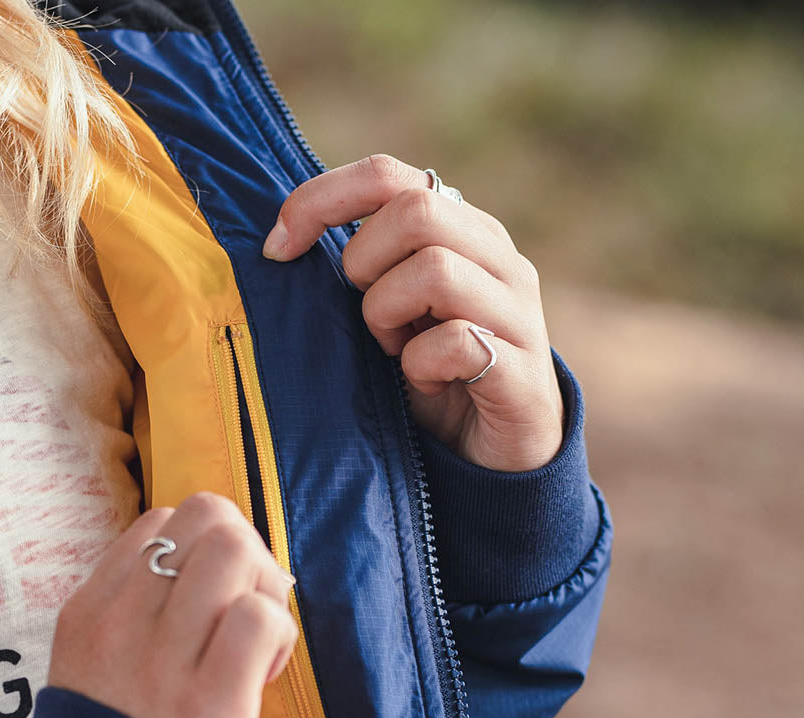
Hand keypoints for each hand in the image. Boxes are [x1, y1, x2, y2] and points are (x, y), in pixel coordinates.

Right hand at [48, 493, 298, 717]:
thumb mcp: (92, 672)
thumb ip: (135, 617)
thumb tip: (220, 573)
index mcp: (88, 612)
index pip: (161, 522)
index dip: (202, 551)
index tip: (207, 606)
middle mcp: (119, 623)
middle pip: (206, 515)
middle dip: (244, 552)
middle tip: (245, 612)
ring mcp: (161, 660)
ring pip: (234, 549)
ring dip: (263, 588)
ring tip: (253, 644)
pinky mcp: (209, 703)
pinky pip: (260, 617)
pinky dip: (277, 637)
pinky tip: (260, 678)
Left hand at [263, 155, 563, 472]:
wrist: (498, 455)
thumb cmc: (432, 376)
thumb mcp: (392, 312)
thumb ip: (366, 267)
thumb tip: (283, 240)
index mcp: (461, 231)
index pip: (387, 175)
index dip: (321, 200)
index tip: (278, 248)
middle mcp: (497, 258)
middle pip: (415, 209)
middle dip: (366, 265)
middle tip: (370, 318)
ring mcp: (517, 312)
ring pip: (435, 270)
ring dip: (389, 316)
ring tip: (397, 352)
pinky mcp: (524, 370)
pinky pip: (456, 341)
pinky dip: (421, 366)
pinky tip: (428, 385)